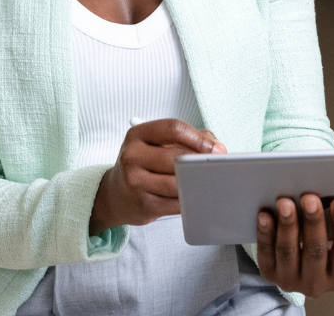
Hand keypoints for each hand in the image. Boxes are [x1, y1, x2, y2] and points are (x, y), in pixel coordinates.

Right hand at [89, 119, 224, 233]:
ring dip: (198, 183)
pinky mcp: (143, 205)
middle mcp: (132, 156)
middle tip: (218, 166)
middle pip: (177, 157)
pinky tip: (196, 196)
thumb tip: (217, 147)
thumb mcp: (156, 144)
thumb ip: (187, 139)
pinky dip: (190, 200)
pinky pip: (176, 204)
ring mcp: (135, 182)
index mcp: (137, 134)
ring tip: (209, 181)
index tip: (216, 147)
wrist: (115, 194)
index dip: (198, 137)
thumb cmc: (143, 164)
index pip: (173, 128)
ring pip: (178, 183)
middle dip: (201, 163)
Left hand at [256, 194, 333, 297]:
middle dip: (313, 222)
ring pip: (289, 252)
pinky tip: (266, 214)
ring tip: (287, 201)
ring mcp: (290, 279)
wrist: (297, 260)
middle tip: (310, 197)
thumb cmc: (329, 248)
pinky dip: (265, 232)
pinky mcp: (269, 272)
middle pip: (316, 251)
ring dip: (287, 225)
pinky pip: (265, 252)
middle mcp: (316, 284)